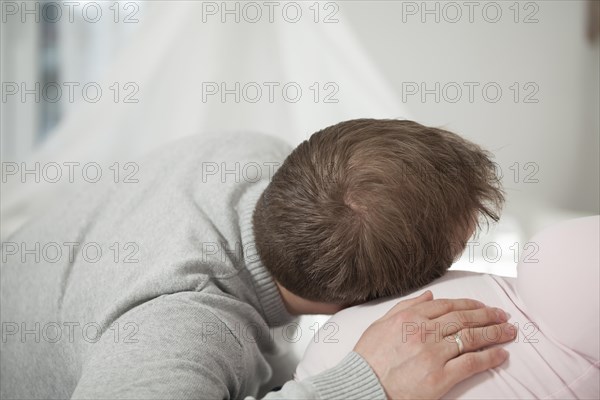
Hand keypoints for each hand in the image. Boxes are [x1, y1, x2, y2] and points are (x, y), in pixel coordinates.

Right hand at [353, 290, 514, 399]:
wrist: (363, 385)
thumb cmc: (368, 357)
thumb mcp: (380, 324)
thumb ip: (405, 306)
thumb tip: (429, 295)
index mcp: (409, 317)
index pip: (448, 306)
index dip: (470, 304)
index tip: (484, 306)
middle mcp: (423, 332)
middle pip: (464, 319)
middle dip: (488, 316)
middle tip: (504, 316)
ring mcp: (433, 354)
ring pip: (471, 338)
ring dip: (494, 333)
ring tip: (509, 332)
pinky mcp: (439, 377)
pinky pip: (471, 363)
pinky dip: (489, 357)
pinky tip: (501, 354)